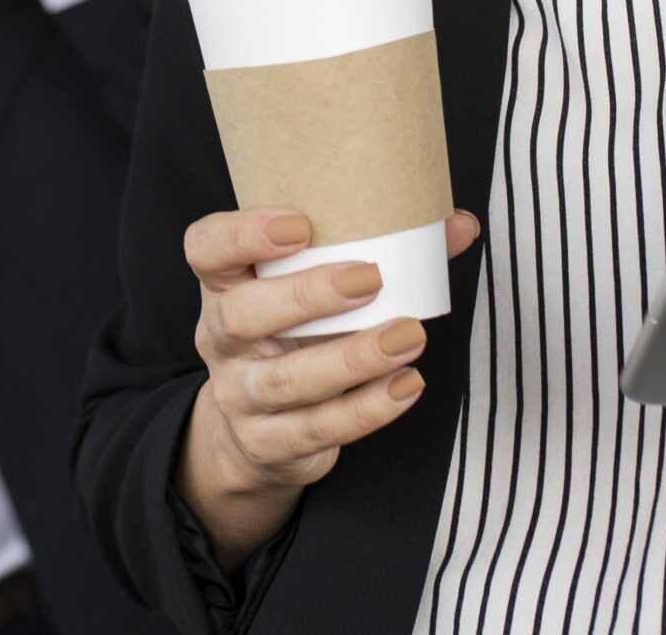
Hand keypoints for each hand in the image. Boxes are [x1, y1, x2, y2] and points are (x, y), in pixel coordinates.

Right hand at [175, 207, 483, 569]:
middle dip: (307, 295)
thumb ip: (381, 249)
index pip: (207, 248)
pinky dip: (367, 408)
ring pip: (285, 380)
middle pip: (242, 314)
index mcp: (225, 284)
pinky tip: (406, 384)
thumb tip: (458, 225)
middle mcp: (222, 338)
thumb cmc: (295, 335)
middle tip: (370, 279)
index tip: (299, 223)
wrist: (253, 432)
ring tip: (408, 336)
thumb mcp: (313, 289)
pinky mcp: (268, 443)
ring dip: (352, 358)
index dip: (242, 233)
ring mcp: (240, 395)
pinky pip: (317, 429)